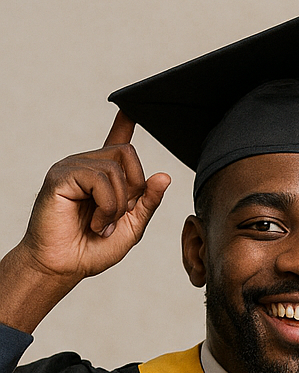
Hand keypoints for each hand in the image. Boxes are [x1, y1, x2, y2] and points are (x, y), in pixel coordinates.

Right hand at [18, 111, 170, 280]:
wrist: (64, 266)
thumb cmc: (93, 248)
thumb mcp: (132, 226)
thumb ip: (148, 202)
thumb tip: (164, 175)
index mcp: (102, 176)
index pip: (116, 142)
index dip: (124, 124)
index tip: (130, 107)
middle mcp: (85, 165)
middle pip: (127, 153)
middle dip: (133, 188)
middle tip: (118, 216)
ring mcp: (71, 167)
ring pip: (115, 169)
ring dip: (117, 205)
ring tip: (103, 224)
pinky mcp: (60, 176)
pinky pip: (99, 179)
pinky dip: (106, 206)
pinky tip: (95, 223)